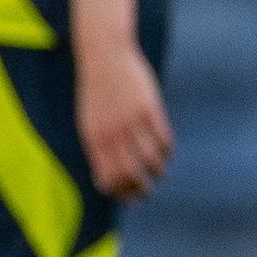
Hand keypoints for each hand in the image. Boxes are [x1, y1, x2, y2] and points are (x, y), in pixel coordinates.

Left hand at [78, 39, 175, 200]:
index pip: (109, 178)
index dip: (121, 193)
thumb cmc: (96, 94)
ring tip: (159, 174)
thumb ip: (98, 150)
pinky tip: (166, 153)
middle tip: (147, 192)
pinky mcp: (150, 109)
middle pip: (131, 173)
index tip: (129, 199)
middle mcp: (112, 134)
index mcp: (94, 139)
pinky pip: (163, 138)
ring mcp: (132, 121)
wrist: (105, 57)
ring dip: (157, 171)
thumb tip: (106, 181)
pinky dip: (167, 151)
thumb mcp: (89, 123)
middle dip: (142, 189)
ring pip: (151, 158)